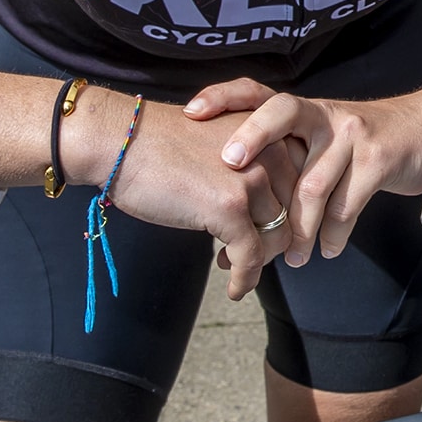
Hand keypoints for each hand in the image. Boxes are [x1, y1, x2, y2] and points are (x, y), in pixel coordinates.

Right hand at [80, 99, 298, 300]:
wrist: (120, 140)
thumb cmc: (160, 143)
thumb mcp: (222, 143)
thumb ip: (252, 165)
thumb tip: (270, 209)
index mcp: (271, 132)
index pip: (301, 183)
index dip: (289, 212)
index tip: (269, 232)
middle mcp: (271, 151)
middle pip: (294, 212)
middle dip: (273, 239)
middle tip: (251, 255)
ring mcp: (252, 180)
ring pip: (276, 237)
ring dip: (258, 260)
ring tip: (231, 265)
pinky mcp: (230, 207)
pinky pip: (251, 257)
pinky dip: (245, 279)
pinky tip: (234, 289)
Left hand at [183, 80, 421, 259]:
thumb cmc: (356, 147)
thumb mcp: (318, 143)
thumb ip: (284, 167)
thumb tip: (230, 218)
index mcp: (301, 111)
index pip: (257, 92)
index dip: (223, 97)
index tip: (192, 112)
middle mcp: (322, 115)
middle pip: (282, 115)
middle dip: (251, 138)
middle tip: (229, 166)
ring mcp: (351, 134)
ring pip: (312, 182)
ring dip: (297, 227)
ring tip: (289, 257)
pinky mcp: (377, 158)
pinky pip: (347, 205)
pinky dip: (334, 235)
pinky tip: (327, 251)